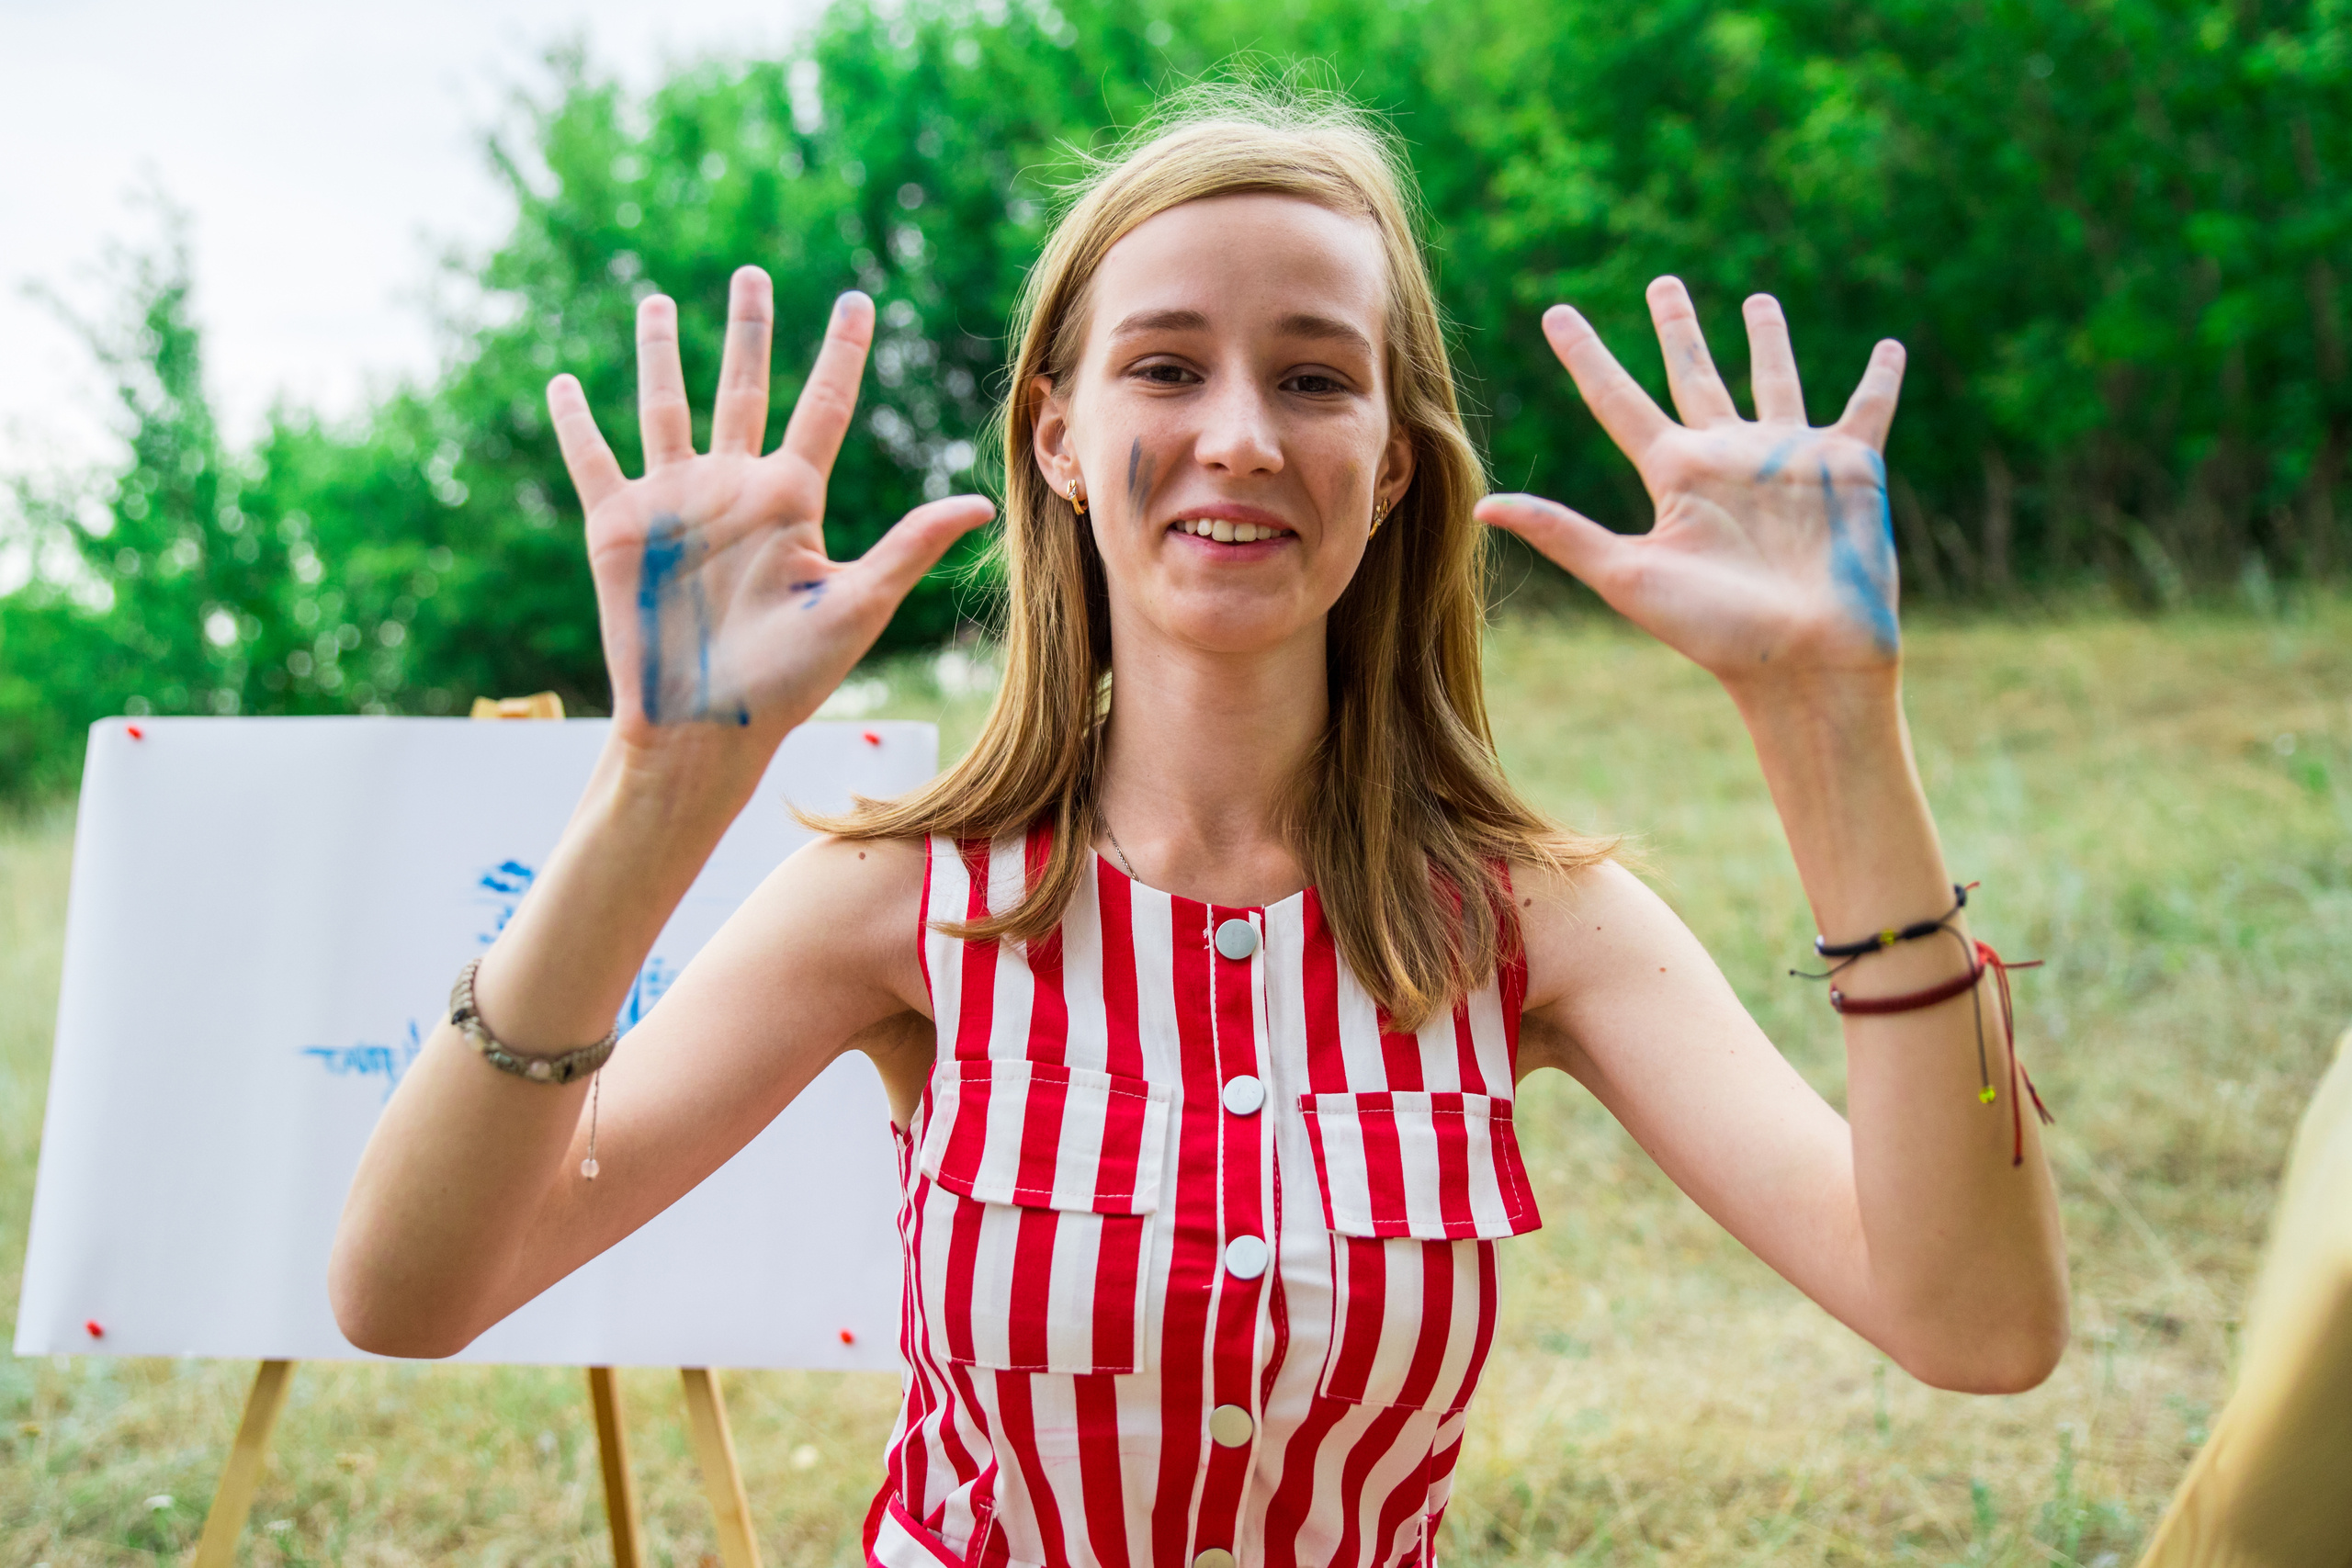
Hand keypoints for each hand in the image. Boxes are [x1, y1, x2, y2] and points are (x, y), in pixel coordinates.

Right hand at [549, 268, 994, 746]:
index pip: (825, 406)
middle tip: (751, 272)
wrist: (706, 725)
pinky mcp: (620, 526)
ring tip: (658, 300)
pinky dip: (575, 422)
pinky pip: (592, 459)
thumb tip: (981, 504)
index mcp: (793, 499)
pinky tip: (562, 382)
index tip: (859, 299)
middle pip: (745, 387)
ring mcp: (675, 502)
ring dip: (660, 354)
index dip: (843, 352)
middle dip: (748, 330)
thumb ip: (909, 547)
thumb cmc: (787, 680)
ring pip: (666, 406)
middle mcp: (735, 488)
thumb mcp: (856, 606)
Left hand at [1476, 278, 1907, 688]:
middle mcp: (1726, 457)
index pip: (1617, 399)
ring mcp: (1788, 458)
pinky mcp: (1849, 465)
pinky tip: (1890, 347)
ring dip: (1769, 339)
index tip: (1555, 313)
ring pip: (1775, 379)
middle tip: (1662, 281)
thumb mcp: (1628, 576)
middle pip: (1693, 374)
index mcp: (1674, 475)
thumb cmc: (1715, 631)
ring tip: (1759, 299)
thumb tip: (1482, 508)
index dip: (1584, 355)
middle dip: (1678, 328)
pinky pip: (1867, 408)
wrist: (1803, 661)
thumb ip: (1562, 534)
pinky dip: (1881, 378)